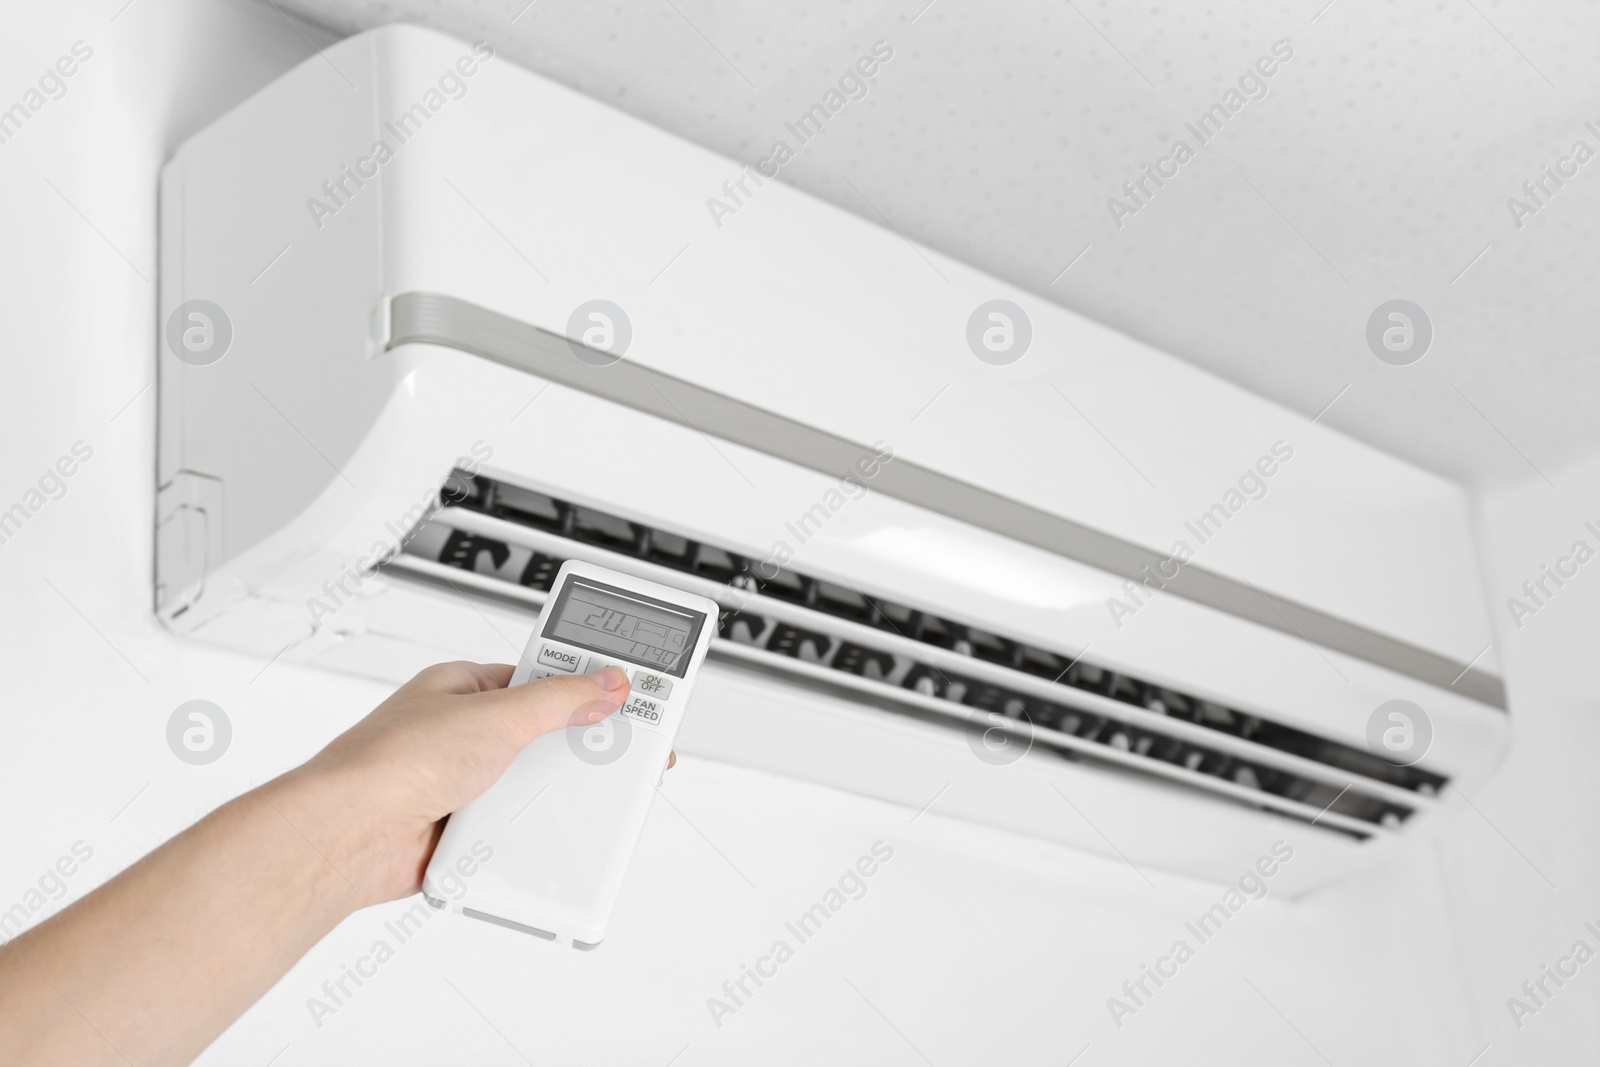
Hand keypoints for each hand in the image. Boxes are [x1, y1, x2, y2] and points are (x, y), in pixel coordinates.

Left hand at [293, 661, 641, 907]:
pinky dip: (523, 832)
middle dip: (574, 744)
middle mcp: (460, 731)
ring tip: (576, 794)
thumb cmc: (390, 763)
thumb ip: (560, 699)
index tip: (626, 690)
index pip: (540, 675)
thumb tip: (605, 681)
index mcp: (464, 688)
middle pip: (541, 733)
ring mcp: (458, 781)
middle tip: (622, 748)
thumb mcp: (496, 716)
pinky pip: (509, 827)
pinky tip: (533, 830)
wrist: (347, 837)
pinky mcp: (457, 828)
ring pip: (528, 784)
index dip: (583, 681)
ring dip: (545, 792)